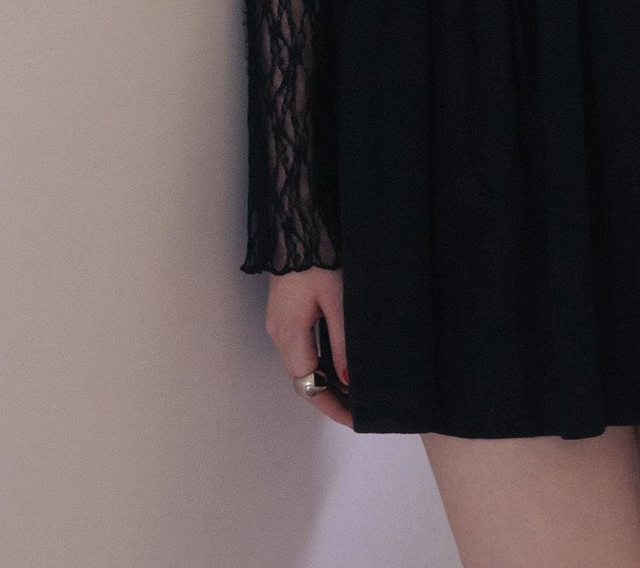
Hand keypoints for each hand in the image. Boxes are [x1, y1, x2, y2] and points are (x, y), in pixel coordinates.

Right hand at [266, 267, 350, 424]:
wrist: (297, 219)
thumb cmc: (317, 255)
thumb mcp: (337, 299)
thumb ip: (342, 342)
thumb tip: (348, 380)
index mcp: (288, 333)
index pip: (309, 385)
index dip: (332, 406)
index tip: (355, 419)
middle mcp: (278, 331)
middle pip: (303, 378)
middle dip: (330, 396)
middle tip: (360, 407)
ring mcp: (279, 321)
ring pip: (302, 363)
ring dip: (325, 379)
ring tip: (355, 388)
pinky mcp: (285, 310)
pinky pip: (301, 346)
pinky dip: (320, 360)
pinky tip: (339, 361)